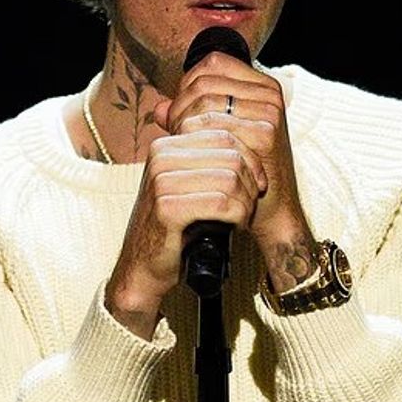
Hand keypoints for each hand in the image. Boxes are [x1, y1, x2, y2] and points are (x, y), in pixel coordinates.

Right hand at [105, 94, 268, 338]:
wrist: (143, 266)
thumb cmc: (173, 228)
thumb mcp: (188, 186)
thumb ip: (210, 163)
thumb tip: (252, 148)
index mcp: (166, 145)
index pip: (225, 135)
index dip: (251, 160)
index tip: (257, 184)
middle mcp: (161, 157)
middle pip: (231, 155)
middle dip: (251, 181)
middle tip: (251, 204)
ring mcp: (161, 181)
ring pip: (230, 178)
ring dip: (246, 201)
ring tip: (243, 216)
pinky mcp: (167, 208)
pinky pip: (220, 203)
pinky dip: (237, 216)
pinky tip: (235, 226)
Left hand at [154, 52, 313, 262]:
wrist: (271, 211)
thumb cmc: (244, 174)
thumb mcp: (219, 138)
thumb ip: (191, 118)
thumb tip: (159, 108)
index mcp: (261, 86)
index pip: (212, 64)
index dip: (187, 84)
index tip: (180, 114)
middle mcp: (269, 94)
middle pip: (203, 82)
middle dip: (180, 107)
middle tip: (176, 135)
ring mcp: (269, 112)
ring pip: (204, 101)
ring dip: (184, 123)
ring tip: (185, 147)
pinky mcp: (265, 133)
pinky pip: (212, 125)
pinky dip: (194, 139)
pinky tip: (194, 157)